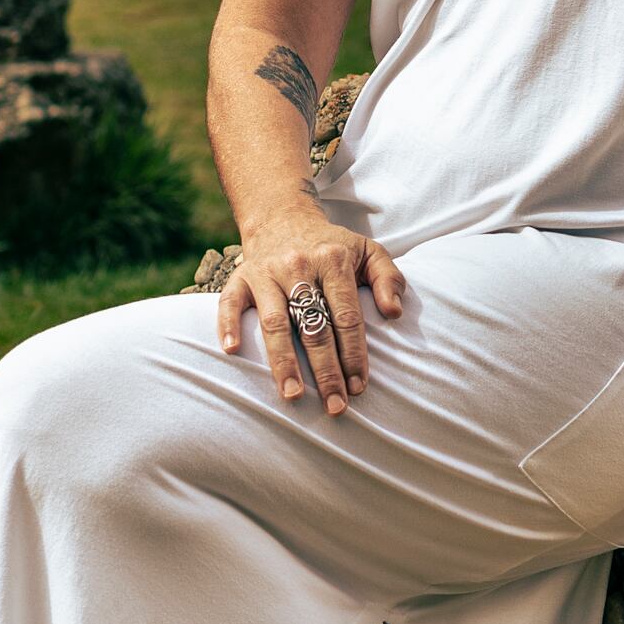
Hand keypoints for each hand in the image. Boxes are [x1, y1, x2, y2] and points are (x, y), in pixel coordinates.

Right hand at [214, 201, 406, 415]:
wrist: (282, 217)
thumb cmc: (331, 245)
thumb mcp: (369, 251)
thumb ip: (389, 278)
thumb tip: (394, 312)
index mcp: (333, 261)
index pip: (347, 316)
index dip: (354, 354)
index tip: (359, 387)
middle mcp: (298, 266)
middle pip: (314, 326)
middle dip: (326, 371)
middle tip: (335, 406)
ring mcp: (266, 273)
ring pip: (275, 323)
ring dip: (284, 362)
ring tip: (294, 396)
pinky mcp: (240, 277)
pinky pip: (230, 302)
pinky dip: (229, 325)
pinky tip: (232, 351)